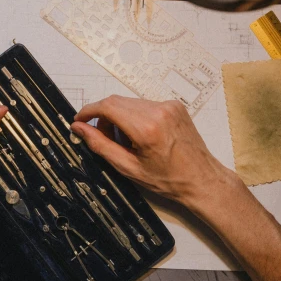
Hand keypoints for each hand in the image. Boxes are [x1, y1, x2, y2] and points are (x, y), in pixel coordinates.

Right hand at [71, 96, 238, 208]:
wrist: (202, 179)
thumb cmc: (169, 179)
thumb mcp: (128, 167)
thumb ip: (100, 145)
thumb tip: (79, 128)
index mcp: (146, 128)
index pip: (107, 107)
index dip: (88, 111)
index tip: (79, 120)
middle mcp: (158, 111)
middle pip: (116, 102)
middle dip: (103, 116)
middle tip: (102, 136)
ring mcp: (168, 106)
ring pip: (129, 102)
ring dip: (119, 116)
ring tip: (124, 140)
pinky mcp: (174, 105)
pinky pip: (144, 104)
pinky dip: (135, 116)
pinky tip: (140, 134)